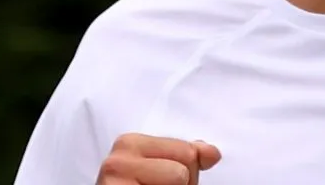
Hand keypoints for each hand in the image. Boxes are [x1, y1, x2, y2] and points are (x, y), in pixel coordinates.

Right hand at [96, 133, 221, 184]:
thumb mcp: (164, 167)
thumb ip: (186, 156)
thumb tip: (212, 153)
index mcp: (129, 143)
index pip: (188, 152)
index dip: (186, 172)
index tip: (160, 180)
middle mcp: (116, 161)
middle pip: (184, 169)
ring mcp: (113, 182)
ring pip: (177, 182)